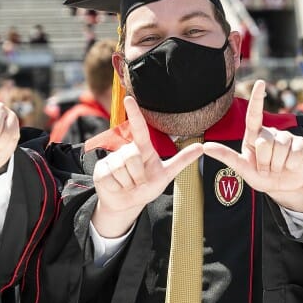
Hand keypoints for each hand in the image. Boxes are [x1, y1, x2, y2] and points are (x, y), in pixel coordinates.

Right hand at [91, 96, 203, 237]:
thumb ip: (182, 161)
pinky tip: (117, 187)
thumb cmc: (147, 186)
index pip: (139, 128)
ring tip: (128, 185)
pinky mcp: (101, 171)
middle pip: (132, 156)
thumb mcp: (166, 175)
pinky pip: (111, 178)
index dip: (135, 114)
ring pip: (121, 169)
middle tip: (139, 182)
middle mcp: (125, 150)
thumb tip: (201, 147)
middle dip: (138, 175)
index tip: (129, 98)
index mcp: (142, 148)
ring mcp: (112, 160)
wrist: (127, 204)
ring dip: (128, 183)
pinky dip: (118, 188)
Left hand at [202, 80, 302, 211]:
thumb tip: (205, 146)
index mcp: (254, 135)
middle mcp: (270, 132)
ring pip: (280, 148)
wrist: (284, 187)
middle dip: (264, 162)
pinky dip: (290, 165)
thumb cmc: (261, 177)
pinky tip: (290, 166)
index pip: (254, 115)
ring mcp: (287, 137)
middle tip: (266, 169)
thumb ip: (227, 157)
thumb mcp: (243, 170)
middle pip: (264, 142)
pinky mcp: (301, 144)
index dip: (257, 99)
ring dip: (276, 166)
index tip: (260, 82)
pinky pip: (294, 153)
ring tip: (277, 168)